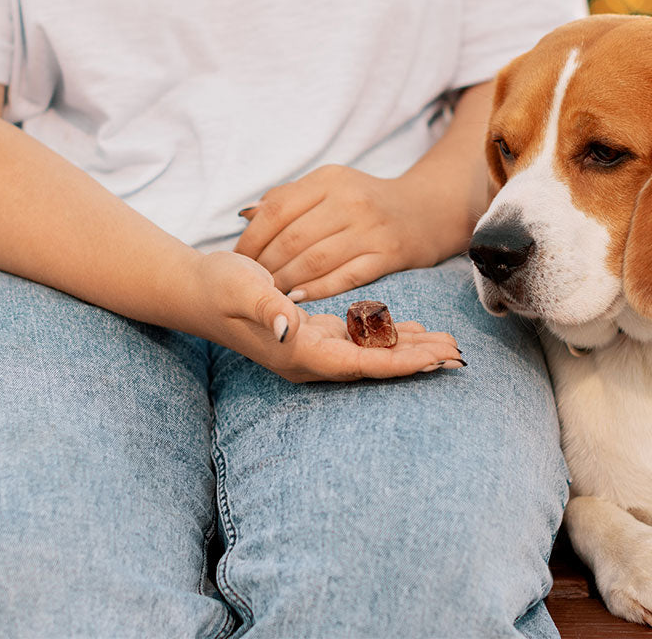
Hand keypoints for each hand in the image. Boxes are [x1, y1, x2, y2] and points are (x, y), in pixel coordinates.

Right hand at [190, 251, 463, 382]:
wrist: (193, 290)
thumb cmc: (218, 287)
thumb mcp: (240, 288)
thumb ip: (266, 307)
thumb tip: (288, 326)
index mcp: (300, 352)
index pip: (362, 364)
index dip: (402, 363)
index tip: (437, 360)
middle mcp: (310, 357)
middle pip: (374, 364)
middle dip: (417, 360)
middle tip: (458, 353)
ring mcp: (313, 348)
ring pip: (371, 353)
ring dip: (408, 349)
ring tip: (447, 344)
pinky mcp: (314, 334)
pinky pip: (360, 342)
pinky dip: (389, 337)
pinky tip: (412, 330)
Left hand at [234, 165, 454, 301]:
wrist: (427, 210)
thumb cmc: (368, 201)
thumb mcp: (331, 186)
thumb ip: (290, 198)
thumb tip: (246, 217)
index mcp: (329, 180)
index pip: (277, 211)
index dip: (252, 239)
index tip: (238, 260)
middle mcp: (350, 201)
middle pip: (292, 239)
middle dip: (265, 265)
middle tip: (252, 282)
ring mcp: (371, 229)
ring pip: (315, 261)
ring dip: (286, 281)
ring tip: (271, 293)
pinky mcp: (388, 254)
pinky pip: (345, 277)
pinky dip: (317, 289)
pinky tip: (298, 297)